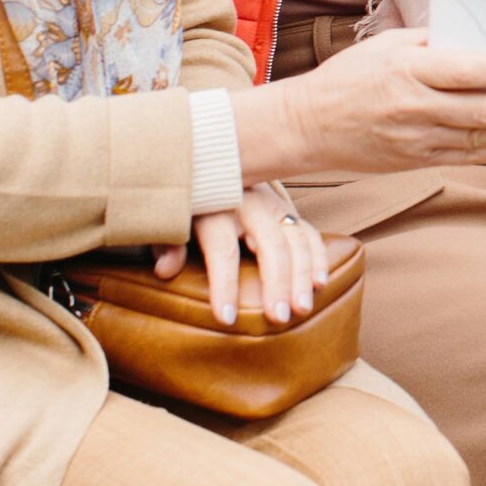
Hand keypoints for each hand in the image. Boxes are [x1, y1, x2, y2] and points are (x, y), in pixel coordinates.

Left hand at [153, 183, 327, 327]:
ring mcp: (273, 206)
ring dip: (303, 274)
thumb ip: (166, 243)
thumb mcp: (170, 219)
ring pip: (296, 239)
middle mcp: (250, 204)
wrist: (210, 168)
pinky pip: (309, 234)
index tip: (226, 318)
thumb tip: (165, 270)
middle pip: (270, 244)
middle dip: (276, 282)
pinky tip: (321, 283)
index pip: (223, 249)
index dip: (224, 284)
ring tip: (302, 308)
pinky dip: (318, 257)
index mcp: (215, 207)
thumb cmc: (188, 205)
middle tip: (277, 317)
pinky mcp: (287, 212)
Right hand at [272, 26, 485, 174]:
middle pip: (481, 108)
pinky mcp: (415, 160)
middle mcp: (414, 106)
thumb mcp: (384, 46)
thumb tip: (469, 36)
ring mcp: (415, 138)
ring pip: (479, 137)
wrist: (308, 127)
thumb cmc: (346, 79)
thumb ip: (427, 41)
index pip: (466, 71)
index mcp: (407, 69)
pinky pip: (466, 158)